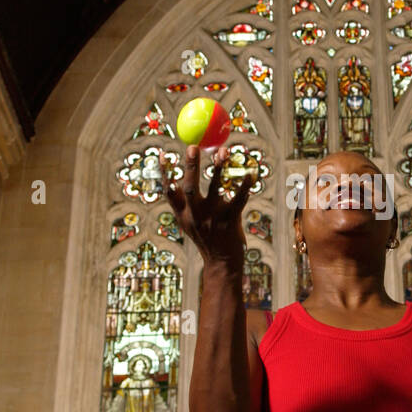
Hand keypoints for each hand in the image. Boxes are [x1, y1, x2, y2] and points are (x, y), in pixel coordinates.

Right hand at [164, 144, 255, 264]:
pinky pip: (238, 199)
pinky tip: (250, 174)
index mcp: (183, 216)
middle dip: (191, 167)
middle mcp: (195, 216)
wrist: (222, 263)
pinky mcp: (230, 222)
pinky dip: (245, 186)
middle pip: (190, 187)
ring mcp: (212, 219)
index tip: (161, 155)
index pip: (169, 192)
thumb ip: (183, 204)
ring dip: (218, 169)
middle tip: (193, 147)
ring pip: (214, 189)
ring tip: (222, 151)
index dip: (164, 174)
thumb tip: (176, 179)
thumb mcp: (189, 224)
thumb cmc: (207, 239)